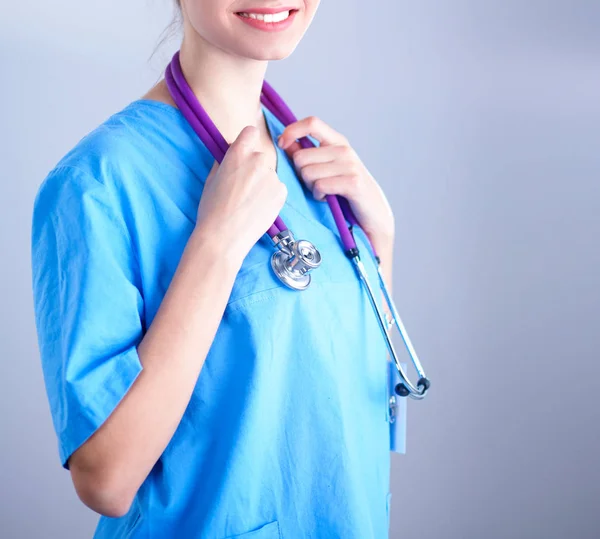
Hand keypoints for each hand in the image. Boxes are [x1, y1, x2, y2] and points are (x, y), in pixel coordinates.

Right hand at [195, 126, 287, 257]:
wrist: (224, 236)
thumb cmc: (212, 210)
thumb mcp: (211, 179)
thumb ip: (224, 161)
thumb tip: (230, 153)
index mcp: (238, 153)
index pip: (250, 132)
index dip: (247, 142)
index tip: (245, 152)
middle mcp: (258, 160)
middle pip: (260, 156)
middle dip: (254, 167)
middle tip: (243, 187)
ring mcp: (272, 177)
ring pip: (269, 174)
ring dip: (263, 183)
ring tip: (249, 202)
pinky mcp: (281, 192)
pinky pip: (277, 188)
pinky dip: (271, 196)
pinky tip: (258, 208)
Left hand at [277, 116, 394, 251]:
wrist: (373, 213)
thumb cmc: (344, 190)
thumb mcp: (325, 168)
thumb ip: (305, 154)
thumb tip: (285, 142)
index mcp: (337, 141)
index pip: (312, 123)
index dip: (292, 130)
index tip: (282, 144)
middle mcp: (344, 150)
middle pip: (300, 157)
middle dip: (300, 174)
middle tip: (314, 184)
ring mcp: (350, 165)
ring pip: (307, 173)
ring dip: (311, 187)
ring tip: (324, 191)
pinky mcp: (352, 183)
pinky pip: (320, 186)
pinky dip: (319, 196)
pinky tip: (328, 198)